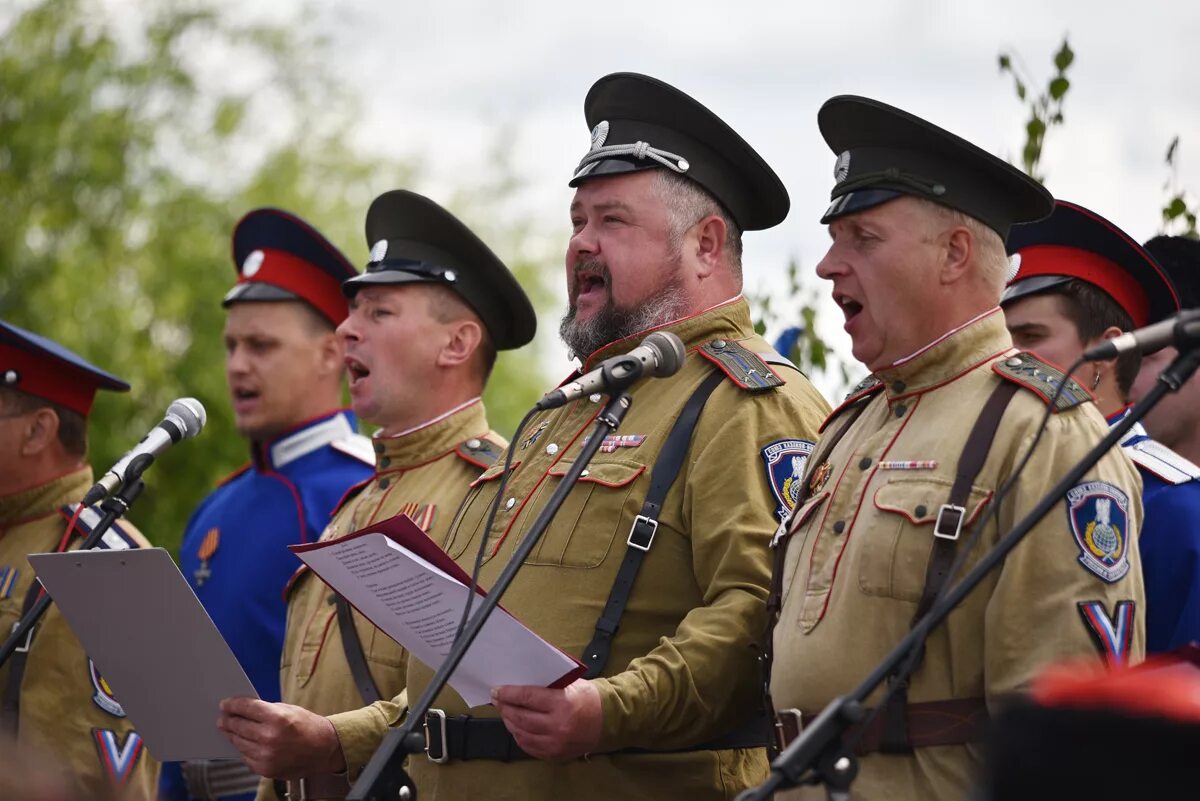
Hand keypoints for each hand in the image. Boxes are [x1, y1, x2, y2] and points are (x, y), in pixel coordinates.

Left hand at [217, 697, 345, 778]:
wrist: (325, 749)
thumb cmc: (309, 727)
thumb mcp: (289, 710)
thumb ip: (266, 710)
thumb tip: (244, 711)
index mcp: (277, 718)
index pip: (246, 708)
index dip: (232, 705)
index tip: (225, 704)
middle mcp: (269, 738)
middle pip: (238, 726)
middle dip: (228, 720)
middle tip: (223, 718)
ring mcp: (266, 756)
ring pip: (239, 743)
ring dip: (233, 735)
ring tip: (230, 730)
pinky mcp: (265, 769)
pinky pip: (246, 757)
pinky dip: (244, 749)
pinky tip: (243, 743)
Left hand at [490, 679, 601, 761]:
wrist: (607, 721)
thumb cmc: (587, 697)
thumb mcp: (571, 684)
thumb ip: (548, 684)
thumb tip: (520, 681)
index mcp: (562, 704)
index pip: (528, 698)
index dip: (509, 694)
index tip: (497, 690)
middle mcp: (558, 726)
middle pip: (521, 718)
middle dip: (505, 708)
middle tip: (497, 700)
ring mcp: (556, 744)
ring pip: (522, 734)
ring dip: (509, 722)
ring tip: (505, 713)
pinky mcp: (556, 755)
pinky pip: (530, 747)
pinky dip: (519, 736)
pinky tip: (516, 727)